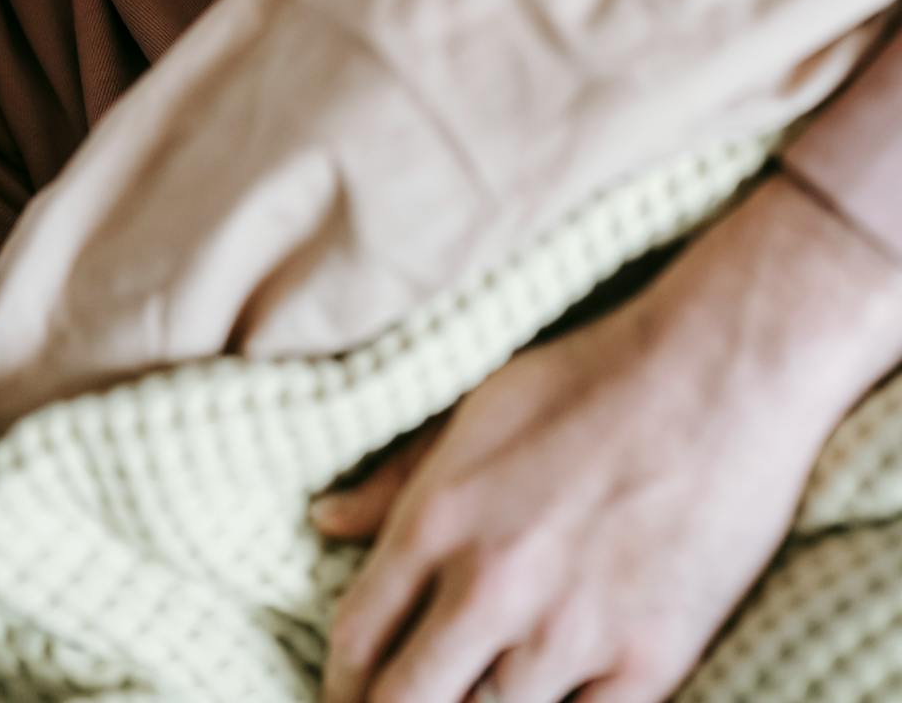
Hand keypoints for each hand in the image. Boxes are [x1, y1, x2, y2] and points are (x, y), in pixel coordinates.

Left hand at [315, 177, 901, 702]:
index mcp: (439, 518)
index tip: (348, 694)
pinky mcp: (647, 661)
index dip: (341, 684)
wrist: (718, 373)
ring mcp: (570, 630)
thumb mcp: (478, 409)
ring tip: (476, 699)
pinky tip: (552, 702)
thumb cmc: (593, 379)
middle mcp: (491, 584)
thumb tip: (326, 521)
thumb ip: (398, 477)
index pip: (356, 640)